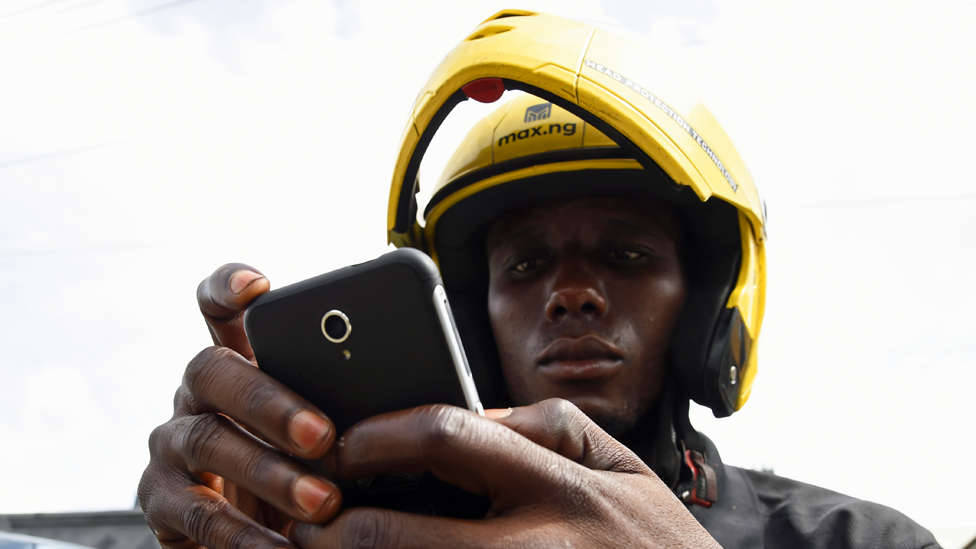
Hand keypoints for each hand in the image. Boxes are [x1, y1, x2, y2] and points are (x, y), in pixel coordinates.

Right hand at [138, 264, 341, 548]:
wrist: (273, 539)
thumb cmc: (316, 470)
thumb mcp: (336, 430)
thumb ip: (349, 403)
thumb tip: (413, 396)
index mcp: (241, 362)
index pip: (219, 309)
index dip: (226, 287)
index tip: (256, 285)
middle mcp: (199, 394)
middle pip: (212, 370)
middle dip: (268, 402)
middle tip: (323, 436)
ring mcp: (174, 444)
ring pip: (206, 440)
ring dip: (266, 472)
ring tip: (321, 502)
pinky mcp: (162, 501)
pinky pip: (195, 513)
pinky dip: (242, 534)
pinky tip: (283, 548)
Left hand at [287, 398, 719, 548]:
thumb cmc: (658, 546)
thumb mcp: (623, 468)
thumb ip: (547, 429)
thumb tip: (468, 413)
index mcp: (562, 487)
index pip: (447, 437)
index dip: (377, 435)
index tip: (342, 443)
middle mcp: (538, 548)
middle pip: (398, 535)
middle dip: (333, 527)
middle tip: (303, 518)